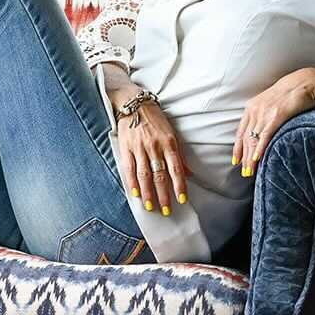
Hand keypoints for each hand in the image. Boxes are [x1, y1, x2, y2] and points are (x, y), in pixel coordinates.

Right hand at [116, 101, 192, 215]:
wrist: (133, 103)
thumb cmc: (155, 119)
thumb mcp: (172, 133)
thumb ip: (180, 155)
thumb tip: (189, 173)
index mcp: (169, 143)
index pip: (176, 169)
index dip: (179, 185)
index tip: (182, 200)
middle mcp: (155, 146)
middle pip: (160, 175)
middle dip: (164, 195)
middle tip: (167, 210)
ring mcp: (139, 148)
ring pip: (145, 175)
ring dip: (149, 193)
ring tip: (151, 206)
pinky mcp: (126, 148)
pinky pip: (129, 168)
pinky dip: (132, 182)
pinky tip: (136, 194)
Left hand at [232, 67, 314, 175]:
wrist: (305, 82)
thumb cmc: (290, 94)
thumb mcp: (271, 103)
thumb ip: (263, 115)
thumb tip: (260, 131)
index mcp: (252, 107)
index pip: (241, 132)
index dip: (237, 148)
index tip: (235, 161)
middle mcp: (255, 110)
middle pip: (246, 138)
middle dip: (244, 157)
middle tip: (245, 173)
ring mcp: (265, 112)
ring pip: (253, 139)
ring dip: (251, 157)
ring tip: (251, 171)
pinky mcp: (277, 115)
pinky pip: (266, 135)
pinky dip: (260, 148)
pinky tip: (257, 158)